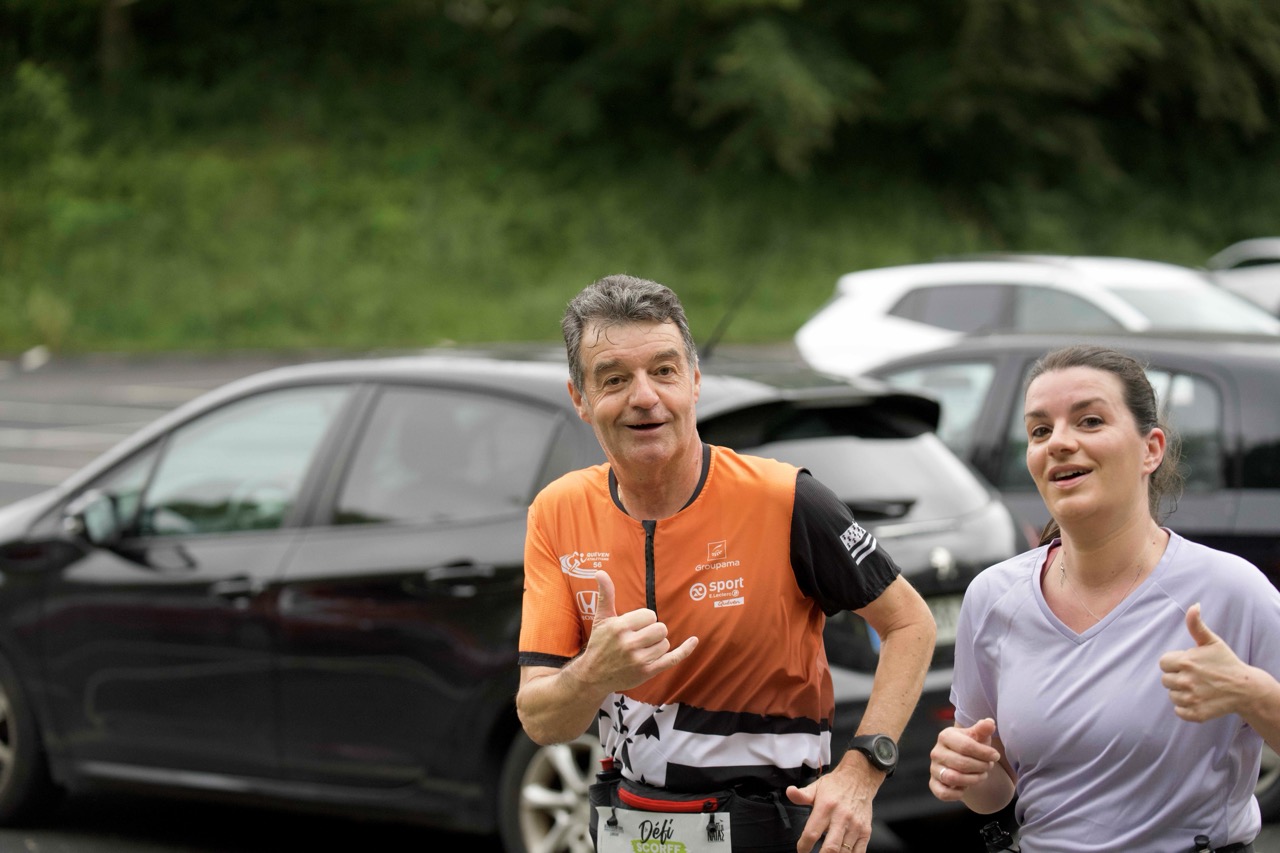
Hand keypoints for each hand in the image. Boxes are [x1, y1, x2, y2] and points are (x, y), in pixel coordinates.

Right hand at [579, 570, 697, 692]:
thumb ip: (605, 594)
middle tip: (640, 637)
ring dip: (657, 644)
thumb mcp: (601, 618)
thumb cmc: (600, 643)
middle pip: (661, 628)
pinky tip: (694, 641)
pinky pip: (672, 659)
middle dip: (653, 631)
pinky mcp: (647, 672)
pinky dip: (685, 650)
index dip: (645, 620)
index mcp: (620, 627)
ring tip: (642, 649)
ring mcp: (639, 660)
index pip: (650, 615)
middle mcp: (629, 643)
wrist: (594, 675)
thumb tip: (600, 571)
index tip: (635, 627)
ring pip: (665, 643)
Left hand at [785, 757, 878, 852]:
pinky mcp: (866, 832)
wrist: (860, 779)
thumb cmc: (836, 785)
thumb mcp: (816, 787)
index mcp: (826, 807)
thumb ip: (802, 795)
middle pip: (830, 848)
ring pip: (844, 852)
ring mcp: (855, 826)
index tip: (801, 850)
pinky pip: (859, 852)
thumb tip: (789, 792)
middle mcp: (841, 818)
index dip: (804, 846)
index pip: (812, 833)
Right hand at [929, 718, 999, 801]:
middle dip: (980, 767)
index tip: (996, 756)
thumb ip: (983, 729)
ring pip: (952, 778)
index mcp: (945, 736)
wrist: (961, 759)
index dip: (984, 753)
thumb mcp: (978, 736)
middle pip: (961, 763)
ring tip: (981, 775)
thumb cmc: (971, 746)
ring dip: (972, 780)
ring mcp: (934, 768)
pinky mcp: (933, 783)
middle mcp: (936, 752)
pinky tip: (966, 788)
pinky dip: (957, 794)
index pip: (966, 746)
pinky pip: (943, 793)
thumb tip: (990, 723)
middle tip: (989, 766)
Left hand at [1159, 603, 1251, 722]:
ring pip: (1172, 696)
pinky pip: (1179, 711)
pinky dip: (1186, 708)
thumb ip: (1196, 625)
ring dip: (1182, 693)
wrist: (1246, 689)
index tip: (1188, 664)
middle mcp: (1186, 680)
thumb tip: (1194, 606)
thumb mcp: (1211, 642)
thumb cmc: (1226, 663)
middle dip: (1177, 677)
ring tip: (1199, 688)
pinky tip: (1199, 700)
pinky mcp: (1196, 714)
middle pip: (1165, 680)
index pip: (1163, 663)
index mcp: (1186, 662)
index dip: (1174, 663)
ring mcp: (1191, 698)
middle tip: (1195, 677)